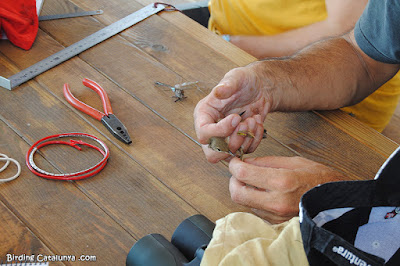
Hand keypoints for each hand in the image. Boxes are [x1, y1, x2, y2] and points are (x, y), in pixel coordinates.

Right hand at [194, 66, 270, 162]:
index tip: (236, 118)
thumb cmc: (245, 81)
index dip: (220, 130)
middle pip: (212, 153)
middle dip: (232, 143)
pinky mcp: (238, 142)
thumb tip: (219, 91)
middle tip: (244, 125)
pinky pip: (245, 151)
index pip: (204, 133)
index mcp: (204, 114)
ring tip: (253, 119)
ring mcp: (225, 138)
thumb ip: (227, 85)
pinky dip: (255, 139)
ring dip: (246, 139)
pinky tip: (258, 122)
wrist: (261, 87)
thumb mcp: (236, 77)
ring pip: (230, 155)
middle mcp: (211, 129)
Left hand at [228, 156, 344, 223]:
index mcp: (282, 181)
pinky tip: (264, 192)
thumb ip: (267, 162)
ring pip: (244, 203)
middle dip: (234, 181)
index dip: (234, 165)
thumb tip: (246, 162)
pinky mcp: (276, 222)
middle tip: (240, 173)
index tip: (235, 161)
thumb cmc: (320, 179)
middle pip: (237, 193)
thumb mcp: (294, 161)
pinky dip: (254, 200)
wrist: (338, 202)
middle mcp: (276, 201)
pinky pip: (255, 210)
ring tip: (254, 181)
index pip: (243, 174)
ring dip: (243, 190)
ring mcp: (276, 215)